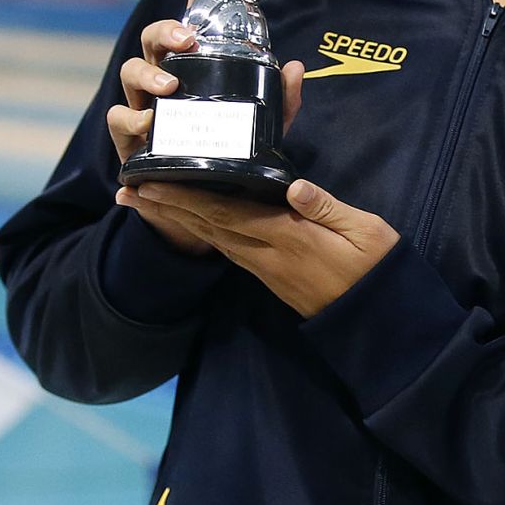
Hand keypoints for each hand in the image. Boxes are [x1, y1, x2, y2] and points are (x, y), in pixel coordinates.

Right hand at [109, 0, 305, 252]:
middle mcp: (165, 79)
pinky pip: (121, 122)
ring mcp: (144, 106)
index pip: (194, 16)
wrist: (202, 205)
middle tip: (186, 40)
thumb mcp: (262, 125)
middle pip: (152, 40)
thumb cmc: (229, 152)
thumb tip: (295, 68)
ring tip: (169, 89)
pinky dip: (131, 122)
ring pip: (130, 75)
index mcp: (196, 66)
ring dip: (147, 78)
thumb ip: (279, 99)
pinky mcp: (132, 140)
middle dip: (164, 34)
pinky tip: (146, 127)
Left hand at [116, 179, 397, 317]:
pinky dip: (202, 232)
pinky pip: (228, 250)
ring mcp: (266, 269)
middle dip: (165, 208)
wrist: (379, 321)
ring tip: (144, 203)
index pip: (225, 213)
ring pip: (212, 239)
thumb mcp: (365, 231)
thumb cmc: (377, 268)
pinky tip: (191, 222)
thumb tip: (293, 184)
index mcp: (287, 237)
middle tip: (125, 191)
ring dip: (176, 220)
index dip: (185, 198)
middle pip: (206, 227)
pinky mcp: (271, 276)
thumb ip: (326, 208)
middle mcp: (267, 255)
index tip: (150, 183)